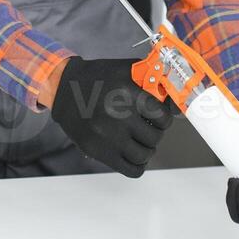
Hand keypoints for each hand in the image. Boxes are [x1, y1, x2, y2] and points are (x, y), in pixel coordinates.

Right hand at [48, 56, 179, 177]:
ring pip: (145, 155)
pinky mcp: (99, 152)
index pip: (162, 115)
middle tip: (149, 127)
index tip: (159, 116)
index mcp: (126, 93)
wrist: (64, 89)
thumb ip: (151, 77)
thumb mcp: (124, 69)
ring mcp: (108, 137)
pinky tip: (133, 154)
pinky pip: (131, 170)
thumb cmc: (98, 77)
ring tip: (140, 140)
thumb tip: (175, 96)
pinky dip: (137, 165)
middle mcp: (118, 116)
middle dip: (156, 132)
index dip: (165, 117)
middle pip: (155, 137)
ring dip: (147, 148)